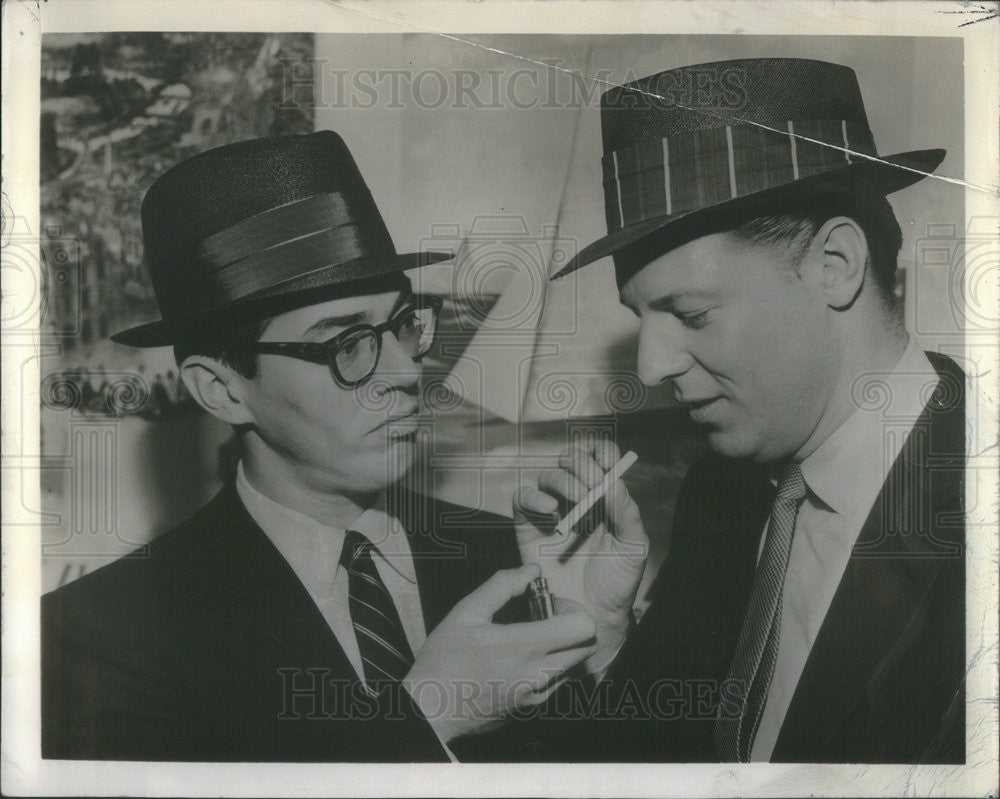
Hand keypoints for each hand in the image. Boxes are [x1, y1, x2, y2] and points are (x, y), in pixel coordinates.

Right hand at [404, 563, 596, 742]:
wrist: (430, 710)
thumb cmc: (444, 660)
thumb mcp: (466, 612)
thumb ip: (502, 586)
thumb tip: (531, 571)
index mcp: (524, 647)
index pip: (583, 627)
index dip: (573, 608)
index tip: (550, 604)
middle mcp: (538, 674)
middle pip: (587, 645)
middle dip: (572, 625)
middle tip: (544, 618)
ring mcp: (537, 695)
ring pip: (574, 665)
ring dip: (562, 647)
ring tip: (529, 638)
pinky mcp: (531, 709)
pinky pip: (556, 682)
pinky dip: (549, 666)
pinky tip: (519, 660)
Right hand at [513, 441, 647, 675]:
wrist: (593, 616)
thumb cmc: (617, 582)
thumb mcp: (634, 546)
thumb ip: (626, 511)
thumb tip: (614, 481)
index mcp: (605, 499)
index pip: (600, 461)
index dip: (601, 453)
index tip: (606, 461)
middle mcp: (577, 500)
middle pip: (571, 462)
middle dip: (581, 465)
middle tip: (591, 484)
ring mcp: (552, 513)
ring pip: (547, 476)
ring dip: (562, 481)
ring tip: (575, 501)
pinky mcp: (529, 527)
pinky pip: (522, 498)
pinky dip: (533, 496)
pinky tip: (551, 510)